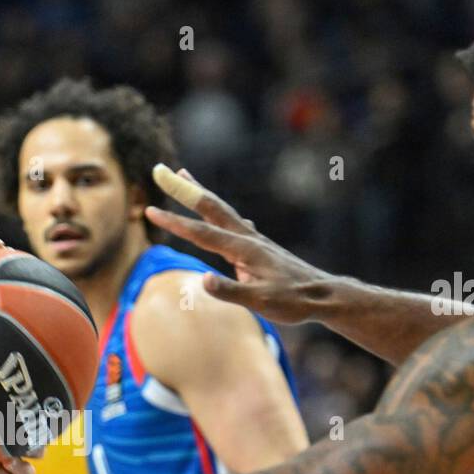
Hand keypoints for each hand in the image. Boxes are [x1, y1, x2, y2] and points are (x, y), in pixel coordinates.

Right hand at [144, 164, 333, 324]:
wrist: (324, 296)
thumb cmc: (293, 302)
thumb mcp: (261, 303)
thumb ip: (231, 292)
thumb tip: (203, 281)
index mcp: (244, 250)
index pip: (201, 233)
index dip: (174, 223)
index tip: (150, 211)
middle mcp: (247, 238)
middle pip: (209, 207)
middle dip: (183, 189)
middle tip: (160, 170)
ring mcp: (253, 240)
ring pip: (219, 210)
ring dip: (198, 192)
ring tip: (182, 175)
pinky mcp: (258, 247)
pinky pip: (230, 221)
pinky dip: (215, 210)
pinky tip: (216, 213)